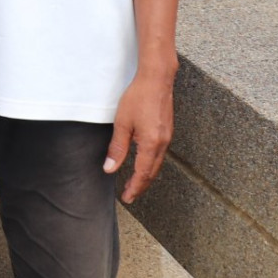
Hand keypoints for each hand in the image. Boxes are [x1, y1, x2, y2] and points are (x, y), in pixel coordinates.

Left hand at [104, 60, 175, 203]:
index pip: (142, 174)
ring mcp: (167, 137)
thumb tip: (110, 169)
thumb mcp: (122, 123)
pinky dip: (151, 164)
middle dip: (141, 185)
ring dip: (146, 176)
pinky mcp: (167, 131)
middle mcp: (163, 144)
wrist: (157, 79)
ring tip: (135, 183)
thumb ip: (117, 148)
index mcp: (151, 144)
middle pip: (152, 172)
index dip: (134, 187)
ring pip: (157, 164)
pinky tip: (144, 163)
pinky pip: (160, 154)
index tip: (126, 198)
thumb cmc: (138, 98)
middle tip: (130, 196)